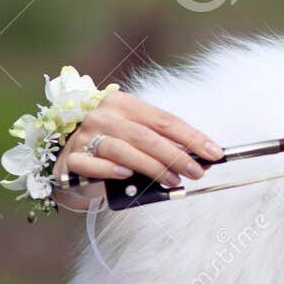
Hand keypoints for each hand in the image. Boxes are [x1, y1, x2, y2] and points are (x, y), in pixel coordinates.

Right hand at [53, 90, 223, 188]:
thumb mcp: (139, 137)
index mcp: (123, 103)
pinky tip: (128, 175)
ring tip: (173, 180)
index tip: (214, 153)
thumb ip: (164, 143)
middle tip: (197, 171)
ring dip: (153, 167)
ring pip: (124, 150)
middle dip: (177, 156)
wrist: (70, 159)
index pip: (164, 120)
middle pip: (147, 136)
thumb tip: (201, 157)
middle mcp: (103, 116)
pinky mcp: (72, 158)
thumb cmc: (112, 147)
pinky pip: (93, 164)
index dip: (192, 137)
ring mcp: (84, 136)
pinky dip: (112, 170)